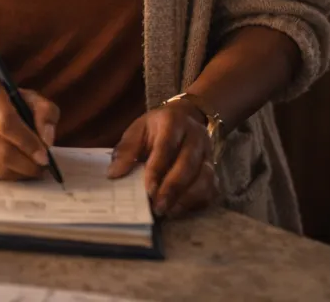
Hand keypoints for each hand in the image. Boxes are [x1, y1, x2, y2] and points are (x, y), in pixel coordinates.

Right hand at [0, 80, 59, 180]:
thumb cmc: (4, 101)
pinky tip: (15, 169)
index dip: (28, 143)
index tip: (45, 157)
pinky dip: (5, 175)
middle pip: (1, 150)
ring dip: (18, 173)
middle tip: (41, 168)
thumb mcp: (28, 97)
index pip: (7, 123)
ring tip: (31, 170)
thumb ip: (45, 112)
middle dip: (26, 164)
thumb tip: (47, 141)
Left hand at [107, 100, 218, 217]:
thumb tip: (114, 174)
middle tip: (158, 207)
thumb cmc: (156, 128)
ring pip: (205, 178)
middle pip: (188, 164)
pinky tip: (180, 209)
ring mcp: (208, 154)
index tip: (148, 189)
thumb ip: (126, 150)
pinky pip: (212, 188)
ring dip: (187, 198)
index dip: (157, 169)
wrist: (185, 118)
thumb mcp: (138, 130)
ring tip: (168, 211)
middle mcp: (195, 137)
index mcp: (173, 122)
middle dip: (173, 188)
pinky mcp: (215, 169)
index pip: (166, 147)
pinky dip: (198, 202)